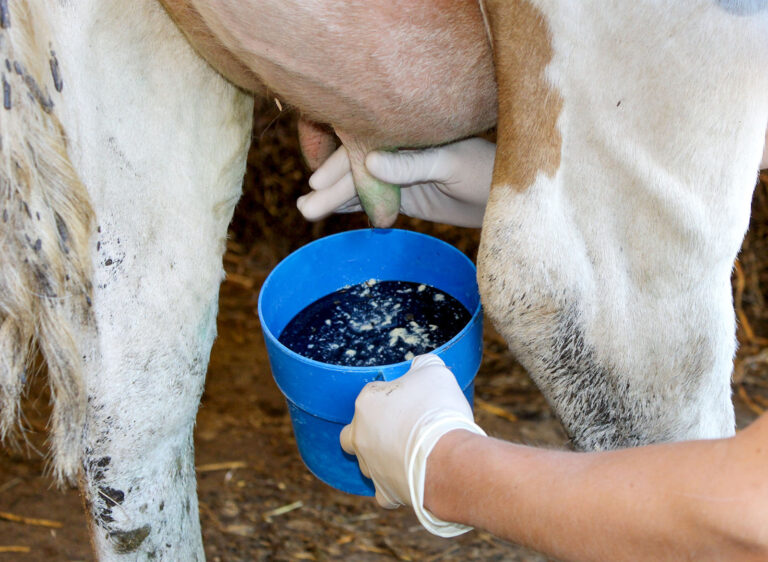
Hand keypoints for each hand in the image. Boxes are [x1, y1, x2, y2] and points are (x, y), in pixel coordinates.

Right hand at [297, 138, 494, 226]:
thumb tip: (370, 163)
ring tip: (305, 211)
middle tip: (304, 208)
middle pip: (357, 169)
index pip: (365, 147)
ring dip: (334, 197)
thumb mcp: (451, 163)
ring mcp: (401, 175)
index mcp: (407, 135)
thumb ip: (412, 165)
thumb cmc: (486, 171)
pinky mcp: (406, 196)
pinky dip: (351, 205)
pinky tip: (329, 211)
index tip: (319, 182)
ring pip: (360, 185)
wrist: (505, 196)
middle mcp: (399, 152)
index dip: (341, 165)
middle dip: (330, 187)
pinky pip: (373, 199)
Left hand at [340, 354, 485, 536]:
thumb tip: (423, 364)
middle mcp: (360, 435)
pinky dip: (395, 487)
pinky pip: (384, 492)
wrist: (446, 456)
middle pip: (352, 432)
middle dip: (370, 430)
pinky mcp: (385, 492)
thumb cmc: (437, 410)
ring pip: (367, 462)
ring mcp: (370, 465)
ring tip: (409, 454)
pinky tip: (410, 479)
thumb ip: (424, 365)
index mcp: (366, 403)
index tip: (413, 398)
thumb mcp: (435, 372)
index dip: (394, 394)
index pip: (373, 393)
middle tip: (400, 427)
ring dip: (382, 458)